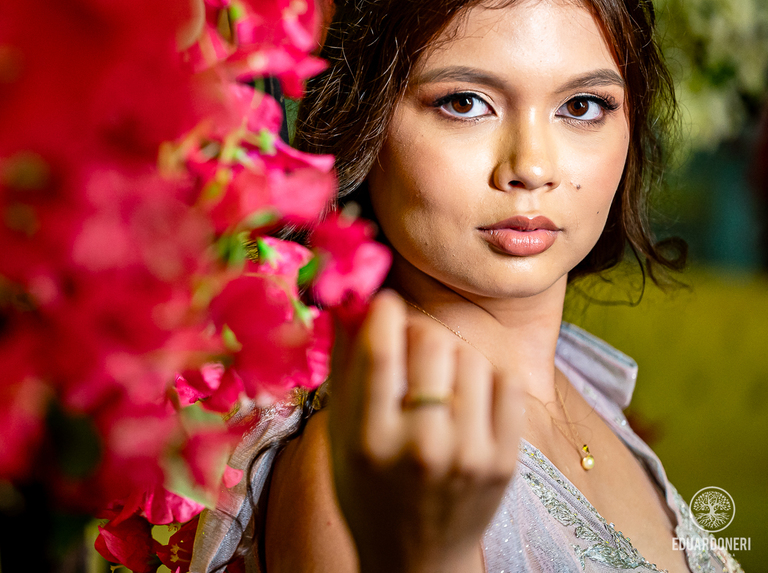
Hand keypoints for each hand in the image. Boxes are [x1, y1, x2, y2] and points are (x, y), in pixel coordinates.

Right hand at [326, 290, 523, 572]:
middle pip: (432, 344)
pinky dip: (485, 378)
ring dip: (451, 357)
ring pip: (470, 358)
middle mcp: (420, 448)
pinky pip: (505, 383)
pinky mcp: (503, 462)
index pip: (381, 353)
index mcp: (369, 440)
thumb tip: (349, 299)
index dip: (384, 312)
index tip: (385, 303)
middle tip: (409, 346)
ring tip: (436, 381)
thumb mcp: (339, 433)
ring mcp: (468, 456)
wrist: (415, 557)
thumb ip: (344, 364)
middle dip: (417, 334)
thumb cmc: (366, 486)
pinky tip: (467, 396)